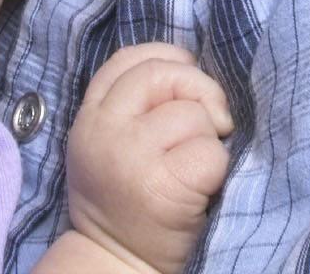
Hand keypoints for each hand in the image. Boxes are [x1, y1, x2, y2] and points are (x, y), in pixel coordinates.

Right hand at [66, 43, 232, 273]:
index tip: (187, 72)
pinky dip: (218, 167)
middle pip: (161, 74)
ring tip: (195, 167)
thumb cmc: (126, 204)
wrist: (116, 265)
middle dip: (199, 89)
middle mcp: (105, 129)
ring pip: (192, 114)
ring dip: (209, 138)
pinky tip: (204, 188)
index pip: (128, 59)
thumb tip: (187, 69)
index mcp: (90, 116)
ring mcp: (132, 155)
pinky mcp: (164, 185)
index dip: (166, 57)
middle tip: (214, 121)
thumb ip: (131, 105)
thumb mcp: (109, 144)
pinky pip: (210, 152)